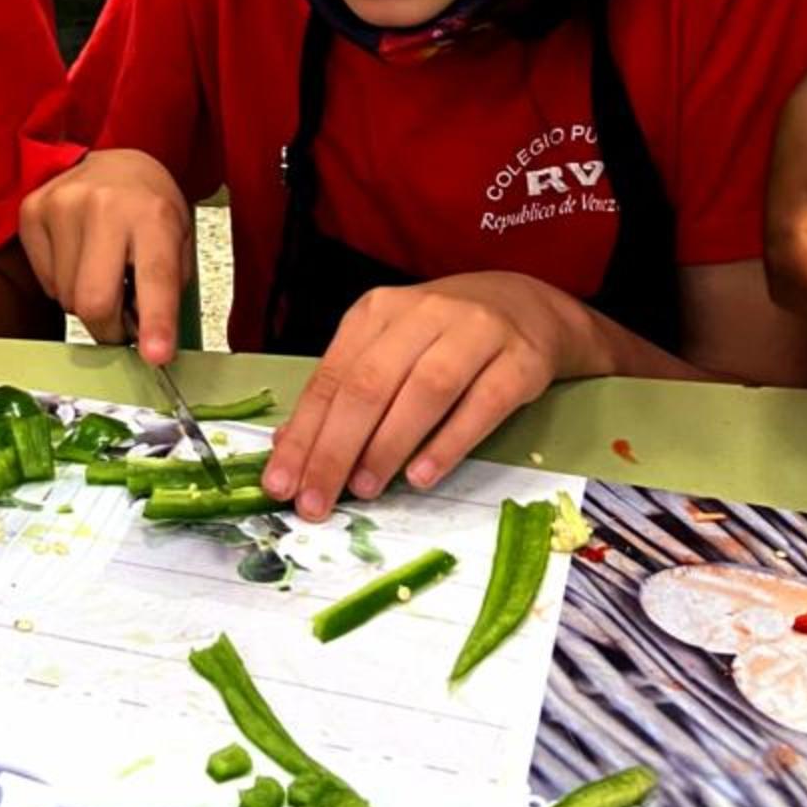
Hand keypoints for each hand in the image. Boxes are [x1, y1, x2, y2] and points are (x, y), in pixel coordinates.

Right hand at [19, 149, 191, 362]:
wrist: (115, 163)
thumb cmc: (149, 207)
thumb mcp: (177, 242)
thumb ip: (166, 292)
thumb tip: (149, 345)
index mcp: (153, 214)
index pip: (155, 278)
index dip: (156, 323)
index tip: (156, 355)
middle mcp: (105, 206)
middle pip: (94, 302)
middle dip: (109, 329)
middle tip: (123, 321)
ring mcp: (62, 205)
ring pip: (66, 299)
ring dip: (86, 302)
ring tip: (103, 271)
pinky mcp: (32, 211)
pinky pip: (45, 283)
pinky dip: (63, 284)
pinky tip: (79, 257)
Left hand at [264, 274, 598, 519]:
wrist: (526, 305)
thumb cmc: (443, 335)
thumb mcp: (388, 348)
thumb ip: (346, 390)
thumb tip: (293, 445)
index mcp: (378, 311)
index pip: (332, 376)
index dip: (304, 433)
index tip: (281, 482)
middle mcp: (423, 314)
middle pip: (370, 383)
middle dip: (335, 448)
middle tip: (315, 500)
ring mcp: (475, 333)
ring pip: (424, 390)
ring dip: (388, 445)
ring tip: (363, 490)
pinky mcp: (521, 361)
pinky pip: (482, 405)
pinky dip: (449, 443)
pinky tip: (422, 476)